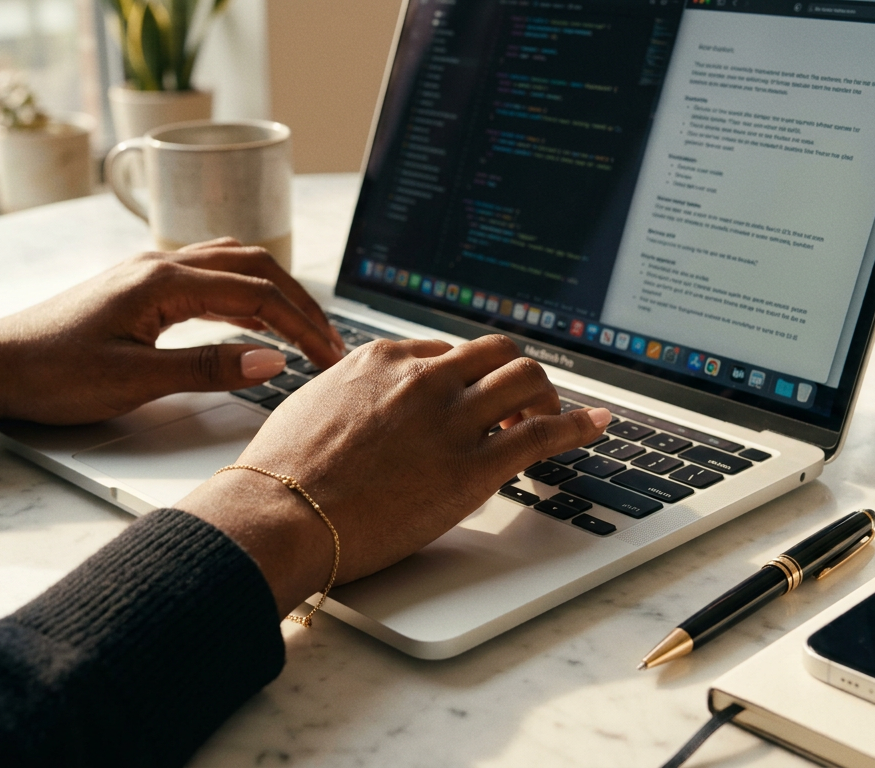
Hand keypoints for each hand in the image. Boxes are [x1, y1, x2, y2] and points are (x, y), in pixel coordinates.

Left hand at [0, 240, 345, 431]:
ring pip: (232, 264)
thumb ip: (207, 369)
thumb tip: (272, 361)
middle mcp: (160, 265)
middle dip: (298, 304)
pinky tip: (252, 315)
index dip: (300, 325)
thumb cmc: (52, 374)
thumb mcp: (133, 381)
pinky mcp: (140, 287)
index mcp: (163, 282)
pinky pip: (209, 274)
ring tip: (303, 327)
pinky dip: (244, 290)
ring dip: (274, 291)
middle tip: (329, 342)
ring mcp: (149, 271)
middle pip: (253, 267)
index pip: (256, 294)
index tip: (328, 356)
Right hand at [174, 335, 611, 616]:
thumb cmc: (283, 474)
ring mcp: (451, 419)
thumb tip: (364, 404)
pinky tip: (594, 425)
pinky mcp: (473, 466)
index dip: (470, 376)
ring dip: (545, 397)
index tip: (478, 392)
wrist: (279, 514)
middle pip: (497, 352)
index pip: (447, 351)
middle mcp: (423, 378)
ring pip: (527, 380)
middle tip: (519, 405)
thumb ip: (351, 394)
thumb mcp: (313, 406)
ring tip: (546, 422)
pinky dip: (578, 425)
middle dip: (515, 375)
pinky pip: (543, 433)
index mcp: (382, 360)